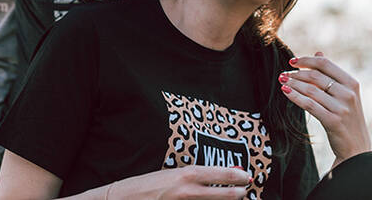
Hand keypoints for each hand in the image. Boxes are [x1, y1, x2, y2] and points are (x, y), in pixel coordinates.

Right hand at [109, 165, 251, 198]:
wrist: (125, 198)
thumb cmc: (148, 184)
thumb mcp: (171, 174)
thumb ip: (193, 176)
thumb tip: (214, 175)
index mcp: (186, 174)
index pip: (219, 174)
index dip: (236, 176)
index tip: (246, 176)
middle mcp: (188, 190)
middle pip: (223, 194)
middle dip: (237, 193)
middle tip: (245, 191)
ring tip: (233, 198)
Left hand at [278, 52, 370, 166]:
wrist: (357, 149)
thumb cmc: (348, 119)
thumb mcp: (345, 94)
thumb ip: (332, 74)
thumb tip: (318, 52)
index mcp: (352, 83)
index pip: (325, 64)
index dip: (306, 60)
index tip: (292, 61)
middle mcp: (349, 94)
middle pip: (316, 76)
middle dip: (296, 74)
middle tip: (283, 74)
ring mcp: (342, 108)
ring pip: (311, 90)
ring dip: (293, 84)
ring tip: (282, 82)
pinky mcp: (333, 121)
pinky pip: (309, 105)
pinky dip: (295, 96)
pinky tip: (286, 92)